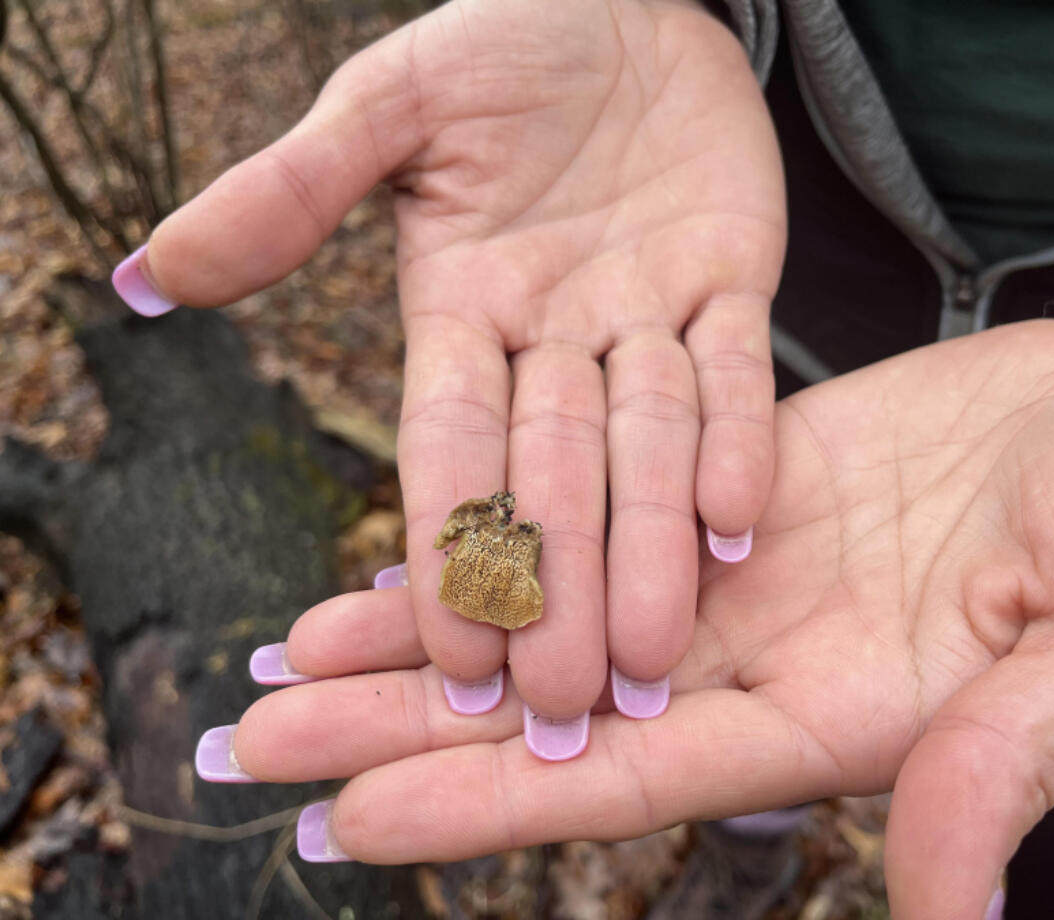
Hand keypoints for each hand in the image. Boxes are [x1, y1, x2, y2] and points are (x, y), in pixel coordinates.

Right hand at [127, 0, 784, 736]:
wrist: (621, 1)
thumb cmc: (502, 43)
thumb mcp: (389, 105)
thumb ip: (291, 191)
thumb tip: (153, 273)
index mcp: (464, 312)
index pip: (449, 446)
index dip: (451, 545)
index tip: (453, 655)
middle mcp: (556, 337)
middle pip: (553, 475)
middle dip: (555, 583)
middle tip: (557, 702)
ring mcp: (648, 317)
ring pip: (649, 447)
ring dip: (649, 544)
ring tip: (649, 651)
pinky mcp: (734, 283)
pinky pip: (740, 374)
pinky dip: (740, 441)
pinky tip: (737, 523)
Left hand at [224, 311, 1053, 917]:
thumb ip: (1008, 762)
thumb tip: (939, 909)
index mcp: (847, 720)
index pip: (635, 777)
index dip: (496, 799)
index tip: (353, 820)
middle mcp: (772, 660)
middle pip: (557, 707)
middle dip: (407, 726)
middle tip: (258, 739)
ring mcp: (755, 574)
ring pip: (559, 608)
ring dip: (431, 630)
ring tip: (297, 648)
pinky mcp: (755, 483)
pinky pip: (607, 514)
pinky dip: (515, 526)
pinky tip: (427, 538)